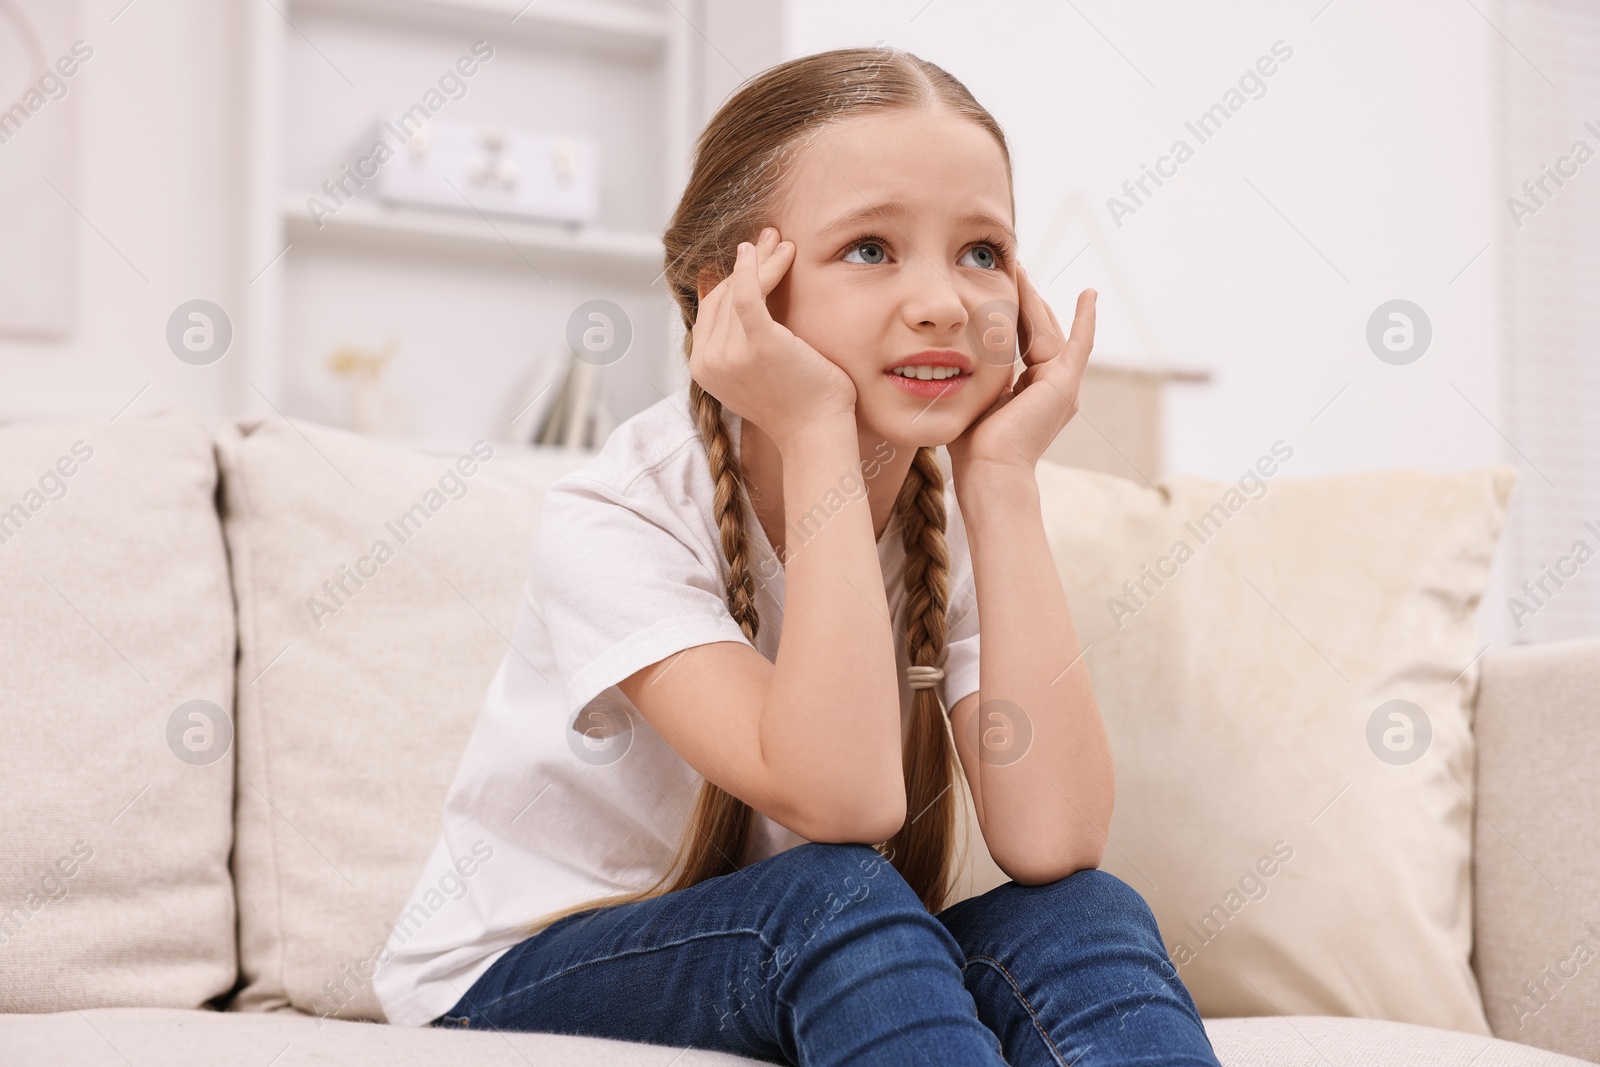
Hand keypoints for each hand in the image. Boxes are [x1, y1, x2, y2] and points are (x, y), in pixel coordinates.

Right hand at [689, 227, 856, 449]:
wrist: (816, 431)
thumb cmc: (797, 403)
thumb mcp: (754, 374)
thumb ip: (737, 344)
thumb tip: (736, 301)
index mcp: (703, 369)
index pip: (710, 309)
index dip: (730, 279)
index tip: (751, 258)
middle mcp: (709, 361)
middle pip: (722, 295)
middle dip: (745, 264)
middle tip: (767, 239)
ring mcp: (730, 353)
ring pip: (738, 290)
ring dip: (760, 260)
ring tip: (780, 241)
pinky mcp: (757, 343)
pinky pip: (749, 293)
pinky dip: (754, 267)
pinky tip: (760, 250)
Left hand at [947, 267, 1094, 481]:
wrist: (989, 468)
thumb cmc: (972, 445)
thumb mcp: (975, 397)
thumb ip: (979, 374)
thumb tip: (958, 354)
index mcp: (1032, 393)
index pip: (1025, 343)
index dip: (1014, 315)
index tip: (1002, 289)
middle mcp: (1053, 388)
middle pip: (1039, 332)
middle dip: (1025, 299)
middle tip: (1014, 267)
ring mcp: (1062, 385)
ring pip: (1047, 331)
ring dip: (1033, 298)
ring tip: (1020, 269)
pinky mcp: (1065, 384)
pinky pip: (1079, 344)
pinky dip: (1086, 319)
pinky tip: (1090, 293)